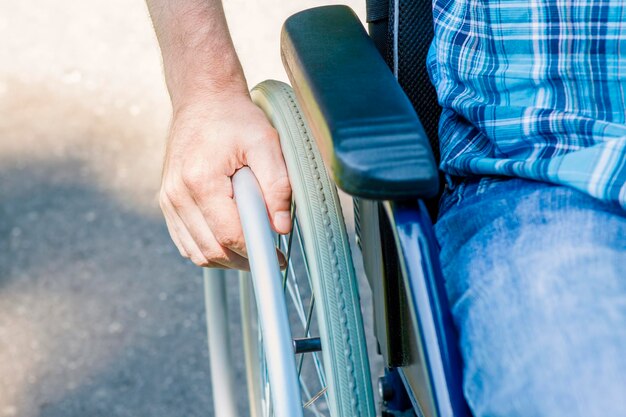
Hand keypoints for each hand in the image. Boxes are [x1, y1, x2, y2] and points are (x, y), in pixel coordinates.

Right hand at [159, 92, 291, 268]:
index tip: (278, 258)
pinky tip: (230, 241)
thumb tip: (280, 227)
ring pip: (196, 252)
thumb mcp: (266, 143)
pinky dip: (208, 250)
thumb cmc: (235, 118)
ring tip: (253, 248)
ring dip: (226, 259)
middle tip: (270, 255)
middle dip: (244, 260)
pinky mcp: (167, 202)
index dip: (257, 252)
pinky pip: (185, 242)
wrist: (203, 99)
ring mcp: (168, 200)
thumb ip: (277, 185)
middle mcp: (177, 194)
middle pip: (211, 250)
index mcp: (200, 181)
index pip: (228, 235)